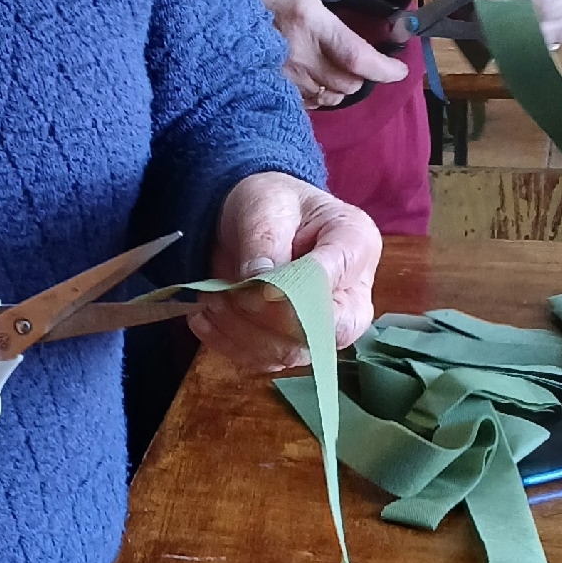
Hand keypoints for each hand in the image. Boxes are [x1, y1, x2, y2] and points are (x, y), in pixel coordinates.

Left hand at [190, 173, 380, 373]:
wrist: (259, 218)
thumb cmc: (273, 202)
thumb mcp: (266, 204)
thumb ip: (265, 242)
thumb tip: (258, 286)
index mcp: (356, 245)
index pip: (332, 283)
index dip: (290, 292)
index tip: (251, 283)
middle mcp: (350, 294)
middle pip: (319, 332)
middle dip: (263, 319)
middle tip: (224, 295)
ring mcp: (324, 325)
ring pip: (287, 352)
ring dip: (239, 332)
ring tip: (210, 300)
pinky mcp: (294, 343)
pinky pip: (264, 359)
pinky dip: (228, 343)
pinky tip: (204, 317)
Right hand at [247, 0, 412, 111]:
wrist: (216, 10)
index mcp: (312, 24)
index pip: (357, 57)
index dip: (383, 69)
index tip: (401, 71)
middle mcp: (300, 57)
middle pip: (348, 83)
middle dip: (363, 76)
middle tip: (364, 62)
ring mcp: (285, 77)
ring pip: (330, 97)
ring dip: (342, 87)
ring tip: (340, 70)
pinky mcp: (273, 88)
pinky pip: (308, 103)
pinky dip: (321, 94)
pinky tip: (317, 78)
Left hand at [457, 0, 561, 48]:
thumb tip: (529, 7)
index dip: (551, 10)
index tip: (522, 14)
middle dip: (541, 30)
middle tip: (507, 29)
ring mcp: (554, 8)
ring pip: (556, 37)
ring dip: (530, 40)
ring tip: (500, 32)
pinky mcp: (538, 21)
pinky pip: (536, 42)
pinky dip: (519, 44)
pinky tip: (499, 35)